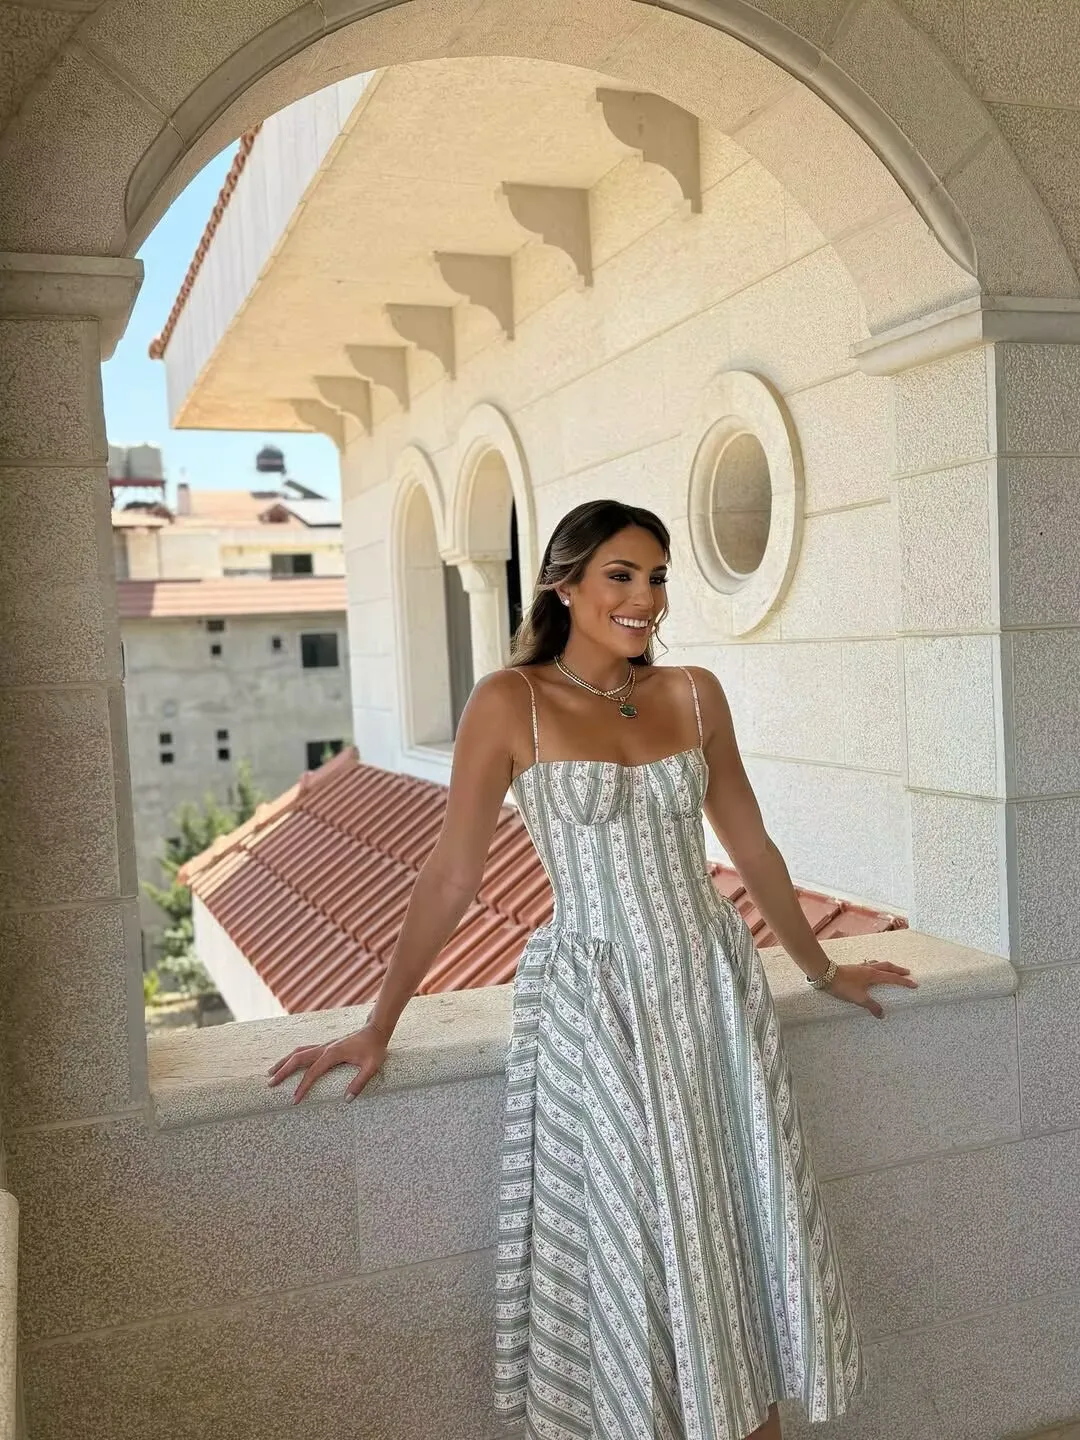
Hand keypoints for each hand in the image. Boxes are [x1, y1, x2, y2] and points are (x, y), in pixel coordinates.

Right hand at [266, 1023, 388, 1103]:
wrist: (376, 1029)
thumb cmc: (374, 1048)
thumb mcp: (371, 1066)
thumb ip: (359, 1083)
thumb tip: (347, 1100)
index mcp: (332, 1054)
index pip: (312, 1073)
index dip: (302, 1087)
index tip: (294, 1100)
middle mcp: (325, 1048)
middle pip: (297, 1058)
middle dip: (283, 1071)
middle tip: (270, 1083)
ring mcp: (324, 1045)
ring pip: (298, 1052)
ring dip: (284, 1061)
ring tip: (271, 1072)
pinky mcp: (326, 1045)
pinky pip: (305, 1050)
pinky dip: (293, 1056)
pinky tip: (289, 1062)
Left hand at [825, 960, 917, 1018]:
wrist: (825, 974)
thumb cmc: (843, 986)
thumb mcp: (859, 999)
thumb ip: (872, 1006)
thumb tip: (882, 1014)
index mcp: (873, 975)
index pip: (893, 978)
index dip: (904, 982)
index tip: (915, 984)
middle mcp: (868, 968)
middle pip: (887, 967)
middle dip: (898, 970)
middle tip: (907, 972)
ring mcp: (860, 967)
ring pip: (878, 964)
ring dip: (887, 967)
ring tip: (892, 969)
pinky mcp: (853, 968)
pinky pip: (869, 965)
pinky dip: (875, 966)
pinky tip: (871, 969)